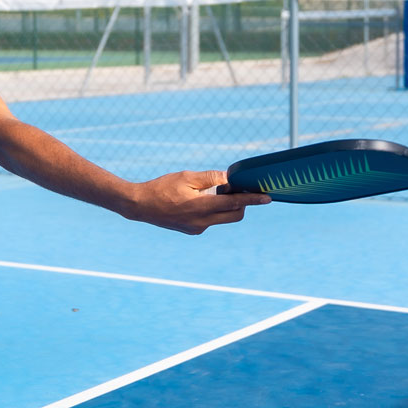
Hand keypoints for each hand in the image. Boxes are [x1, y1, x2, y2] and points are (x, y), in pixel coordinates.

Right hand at [125, 171, 270, 234]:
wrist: (140, 205)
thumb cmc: (162, 188)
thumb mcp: (187, 177)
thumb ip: (210, 178)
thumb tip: (229, 179)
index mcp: (202, 207)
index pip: (234, 204)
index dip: (252, 200)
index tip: (267, 198)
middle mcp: (202, 222)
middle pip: (234, 215)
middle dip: (241, 203)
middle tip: (234, 189)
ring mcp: (197, 228)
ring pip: (222, 218)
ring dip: (225, 206)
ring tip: (210, 192)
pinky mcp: (193, 230)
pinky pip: (211, 220)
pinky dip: (213, 210)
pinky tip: (198, 200)